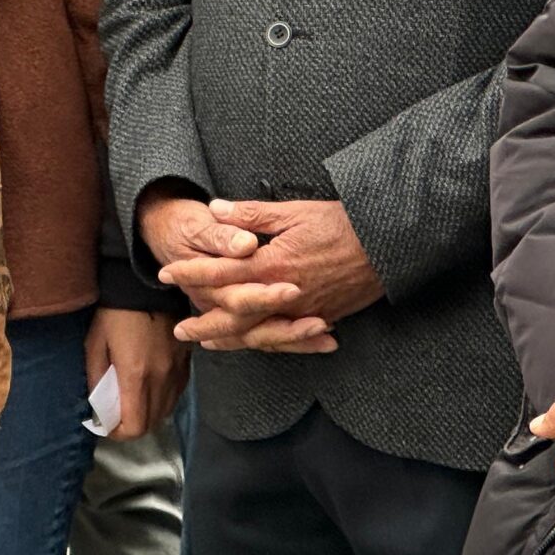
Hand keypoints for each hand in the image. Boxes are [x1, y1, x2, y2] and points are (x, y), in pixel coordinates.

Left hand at [85, 307, 188, 440]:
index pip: (135, 426)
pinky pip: (176, 393)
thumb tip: (97, 405)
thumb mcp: (95, 343)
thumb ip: (95, 377)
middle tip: (117, 415)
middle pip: (152, 423)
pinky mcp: (186, 361)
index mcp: (136, 375)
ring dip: (148, 414)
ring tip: (132, 402)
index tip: (107, 425)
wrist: (145, 284)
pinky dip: (162, 399)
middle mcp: (161, 378)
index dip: (119, 433)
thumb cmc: (114, 313)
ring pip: (166, 410)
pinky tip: (149, 388)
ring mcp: (177, 370)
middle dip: (132, 426)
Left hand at [162, 199, 379, 352]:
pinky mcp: (321, 317)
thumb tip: (215, 210)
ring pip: (260, 333)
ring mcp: (303, 311)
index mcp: (272, 264)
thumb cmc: (340, 223)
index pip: (222, 272)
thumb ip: (251, 215)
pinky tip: (255, 344)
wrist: (388, 245)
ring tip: (209, 344)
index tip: (166, 275)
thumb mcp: (293, 211)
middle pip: (235, 315)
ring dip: (232, 340)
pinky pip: (287, 338)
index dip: (192, 273)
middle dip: (205, 323)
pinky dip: (266, 343)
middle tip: (180, 330)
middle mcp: (284, 294)